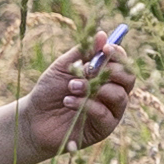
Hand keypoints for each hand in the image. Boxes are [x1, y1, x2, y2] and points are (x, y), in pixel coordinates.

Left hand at [20, 32, 137, 159]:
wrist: (34, 119)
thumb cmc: (49, 91)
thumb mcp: (64, 67)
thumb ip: (83, 52)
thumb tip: (101, 34)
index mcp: (106, 76)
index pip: (123, 62)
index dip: (117, 53)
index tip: (105, 48)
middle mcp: (112, 92)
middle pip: (129, 78)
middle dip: (110, 71)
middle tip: (87, 70)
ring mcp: (110, 112)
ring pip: (119, 96)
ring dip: (95, 88)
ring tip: (72, 86)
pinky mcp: (103, 129)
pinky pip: (105, 114)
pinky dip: (88, 104)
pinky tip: (68, 101)